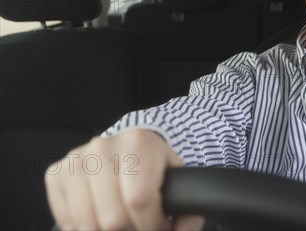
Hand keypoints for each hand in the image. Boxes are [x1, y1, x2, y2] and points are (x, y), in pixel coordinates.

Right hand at [45, 129, 204, 230]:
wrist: (130, 147)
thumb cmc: (154, 167)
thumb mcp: (176, 180)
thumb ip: (188, 209)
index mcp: (137, 143)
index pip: (139, 201)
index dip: (151, 225)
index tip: (159, 227)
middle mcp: (103, 146)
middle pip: (113, 218)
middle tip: (141, 226)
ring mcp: (76, 159)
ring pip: (88, 224)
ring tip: (124, 224)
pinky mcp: (56, 173)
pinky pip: (68, 221)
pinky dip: (85, 229)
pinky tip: (102, 219)